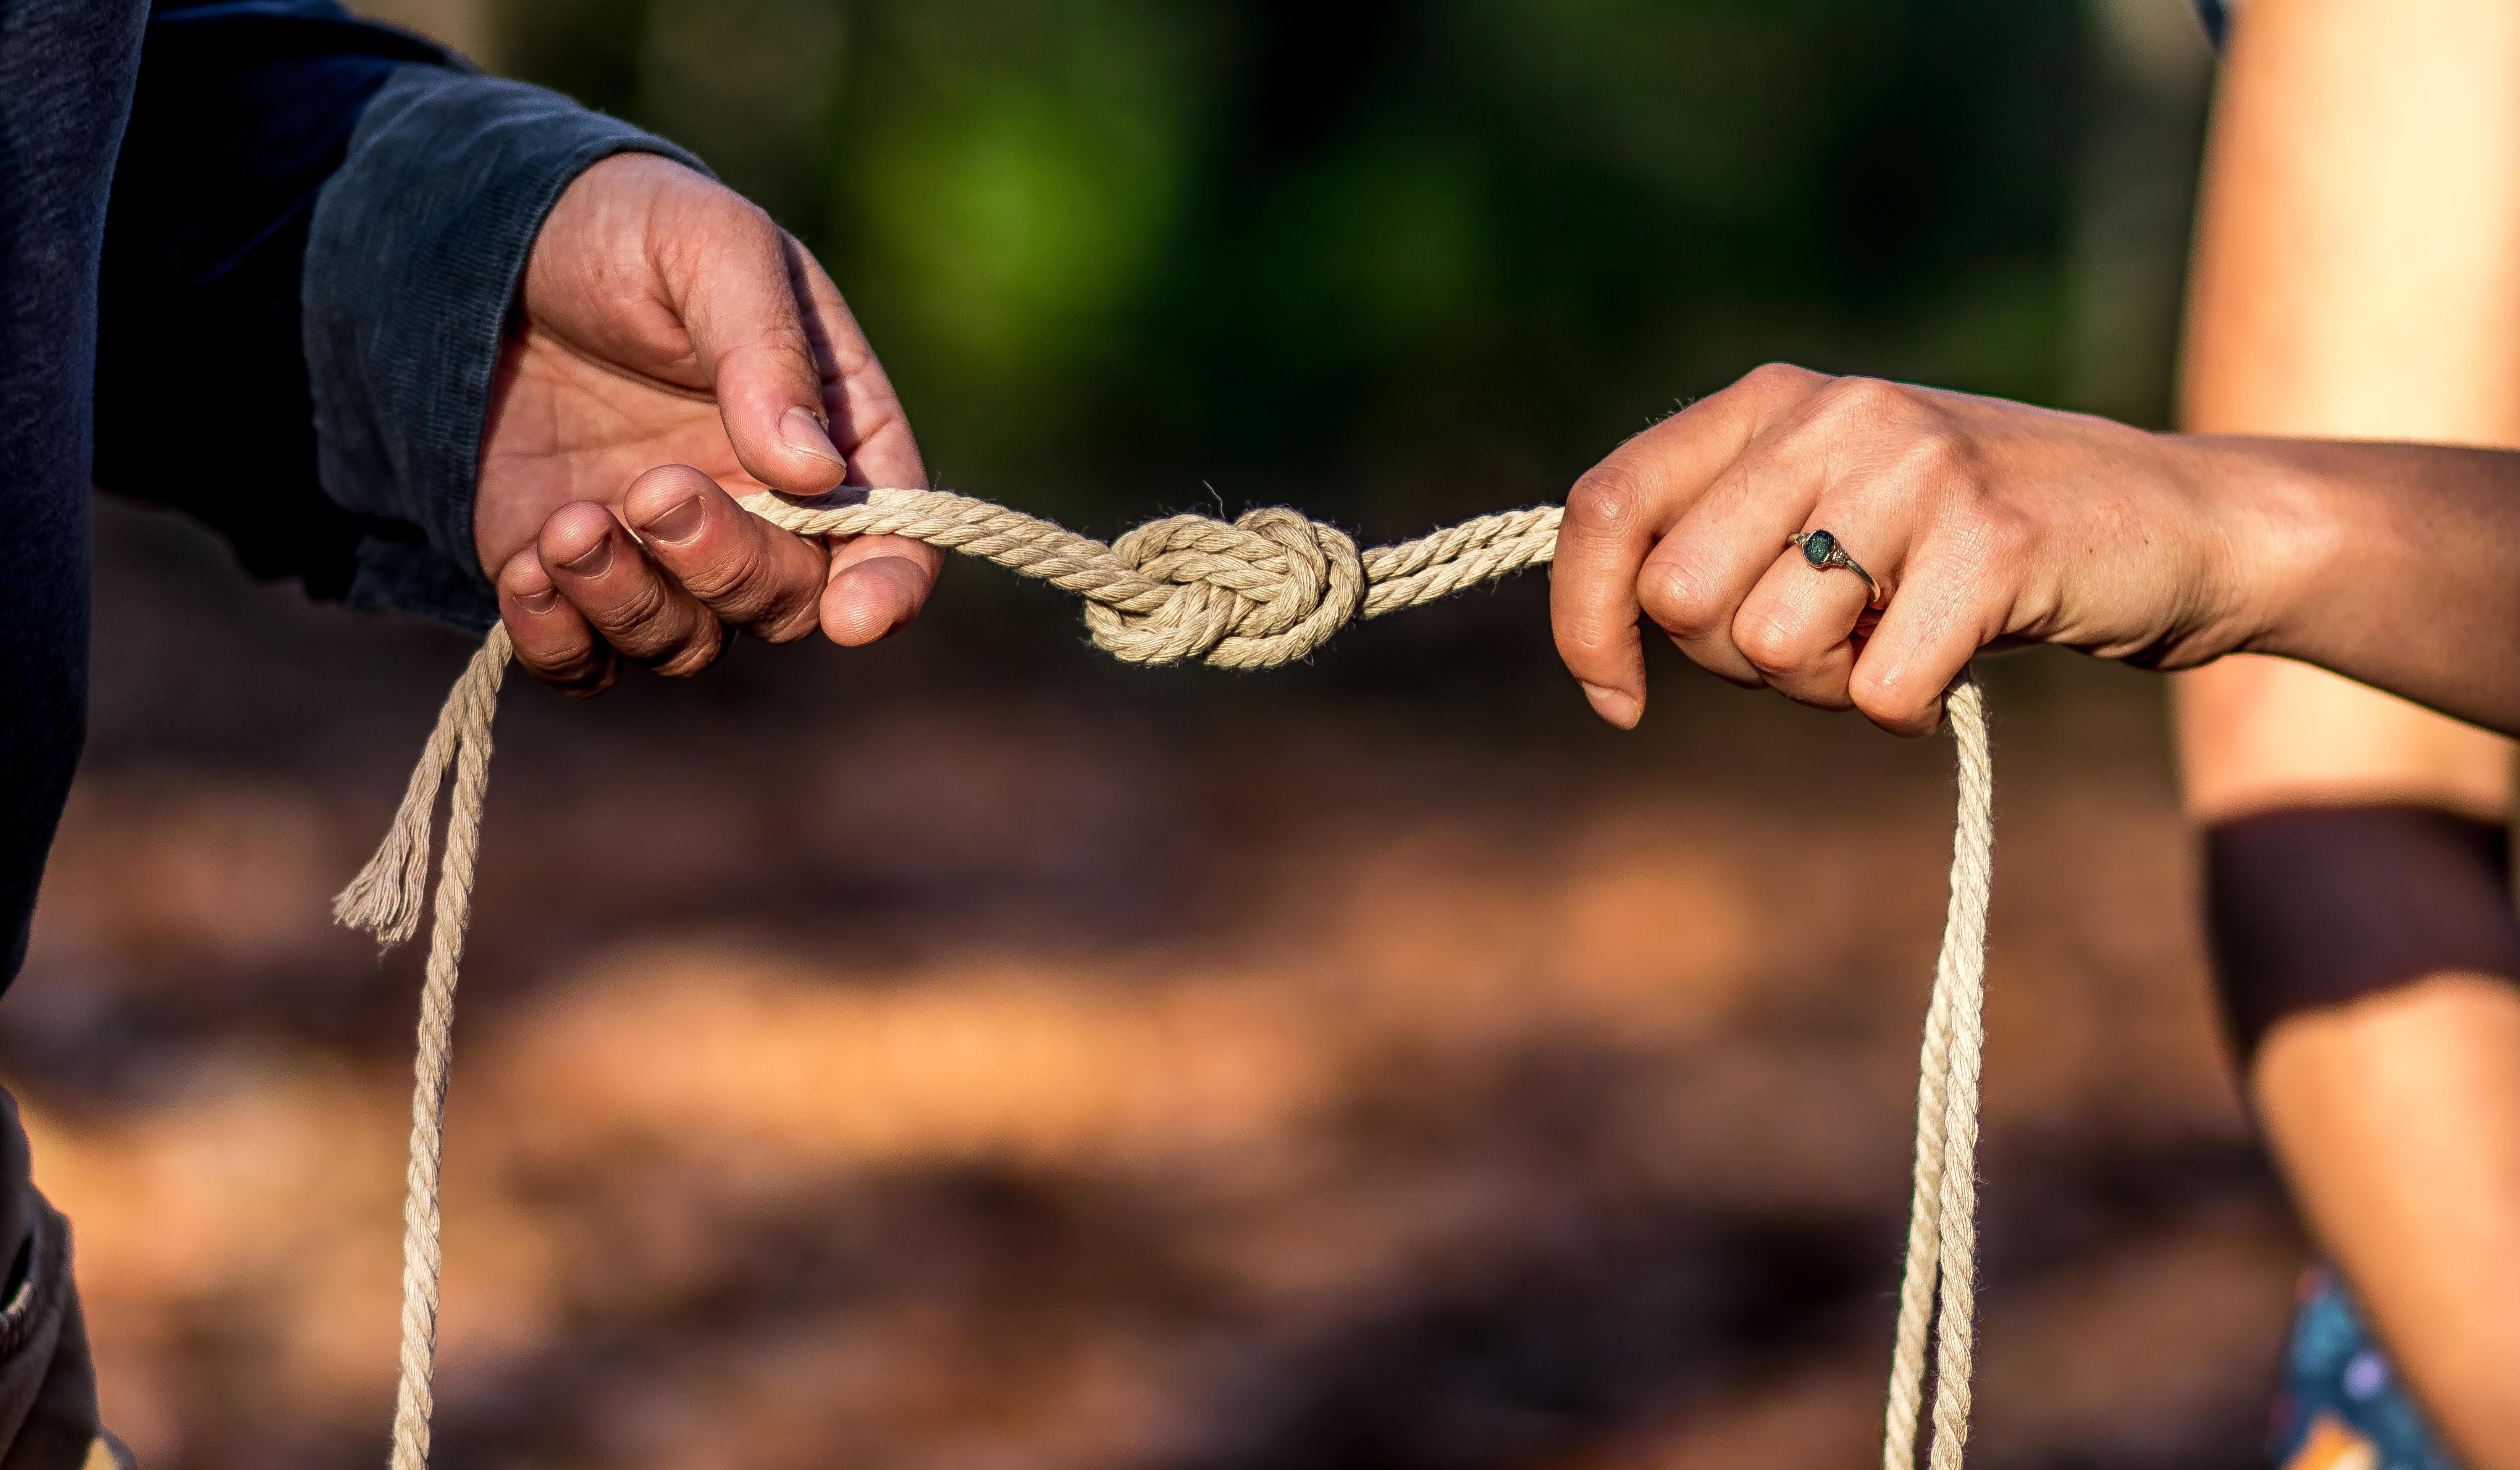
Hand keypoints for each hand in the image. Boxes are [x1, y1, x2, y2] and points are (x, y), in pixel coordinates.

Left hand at [477, 153, 941, 693]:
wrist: (481, 235)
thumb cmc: (628, 227)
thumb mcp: (711, 247)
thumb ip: (765, 350)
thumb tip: (813, 473)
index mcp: (831, 431)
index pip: (890, 534)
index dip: (886, 586)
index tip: (853, 617)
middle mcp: (761, 509)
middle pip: (783, 599)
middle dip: (725, 563)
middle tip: (654, 488)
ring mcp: (664, 552)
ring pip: (687, 642)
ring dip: (632, 603)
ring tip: (567, 524)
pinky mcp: (572, 577)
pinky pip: (585, 660)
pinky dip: (561, 642)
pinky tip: (526, 570)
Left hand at [1551, 364, 2261, 735]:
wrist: (2174, 519)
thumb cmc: (1968, 538)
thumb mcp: (1831, 497)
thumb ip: (1719, 533)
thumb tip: (1600, 623)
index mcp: (1772, 400)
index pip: (1605, 504)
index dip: (1583, 617)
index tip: (1615, 695)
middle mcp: (1833, 415)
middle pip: (1678, 598)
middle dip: (1733, 661)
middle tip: (1825, 644)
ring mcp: (1914, 472)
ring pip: (1771, 649)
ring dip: (1825, 686)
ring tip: (1897, 639)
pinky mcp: (1989, 545)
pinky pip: (1876, 691)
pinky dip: (1906, 709)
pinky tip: (1954, 660)